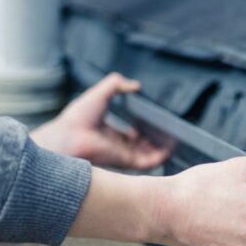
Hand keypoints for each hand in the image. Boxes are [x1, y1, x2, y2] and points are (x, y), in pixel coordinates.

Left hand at [31, 73, 170, 169]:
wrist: (68, 135)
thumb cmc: (78, 117)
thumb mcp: (101, 92)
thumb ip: (117, 84)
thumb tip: (135, 85)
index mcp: (110, 134)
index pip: (132, 135)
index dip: (144, 129)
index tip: (155, 121)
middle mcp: (118, 146)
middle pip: (143, 146)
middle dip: (157, 139)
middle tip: (170, 130)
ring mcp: (123, 155)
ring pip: (149, 154)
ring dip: (163, 147)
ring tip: (176, 136)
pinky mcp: (128, 161)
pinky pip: (150, 161)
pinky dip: (162, 155)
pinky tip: (171, 145)